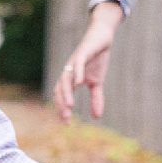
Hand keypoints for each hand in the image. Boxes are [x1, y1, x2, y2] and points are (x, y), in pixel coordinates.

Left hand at [53, 1, 123, 120]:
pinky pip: (78, 64)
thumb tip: (97, 117)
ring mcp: (74, 62)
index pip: (61, 96)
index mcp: (70, 79)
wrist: (101, 39)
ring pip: (66, 78)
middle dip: (61, 104)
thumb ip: (95, 99)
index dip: (62, 109)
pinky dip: (77, 74)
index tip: (66, 123)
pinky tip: (79, 83)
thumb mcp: (97, 82)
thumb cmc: (96, 60)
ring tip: (69, 105)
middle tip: (65, 118)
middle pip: (60, 89)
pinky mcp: (83, 53)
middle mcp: (69, 71)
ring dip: (66, 93)